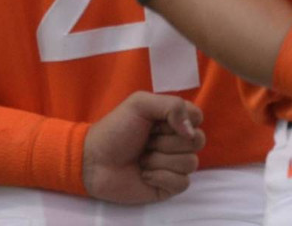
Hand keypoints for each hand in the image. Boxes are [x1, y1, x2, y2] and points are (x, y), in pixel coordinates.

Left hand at [82, 92, 204, 205]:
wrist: (94, 161)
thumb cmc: (115, 130)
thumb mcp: (139, 104)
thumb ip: (172, 106)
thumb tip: (191, 130)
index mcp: (171, 120)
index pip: (197, 117)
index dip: (181, 120)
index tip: (158, 123)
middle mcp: (176, 141)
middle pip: (197, 141)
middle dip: (167, 142)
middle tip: (146, 141)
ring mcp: (174, 165)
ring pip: (190, 163)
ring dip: (160, 160)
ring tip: (141, 159)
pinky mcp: (169, 186)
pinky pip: (182, 183)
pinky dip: (161, 177)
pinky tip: (144, 174)